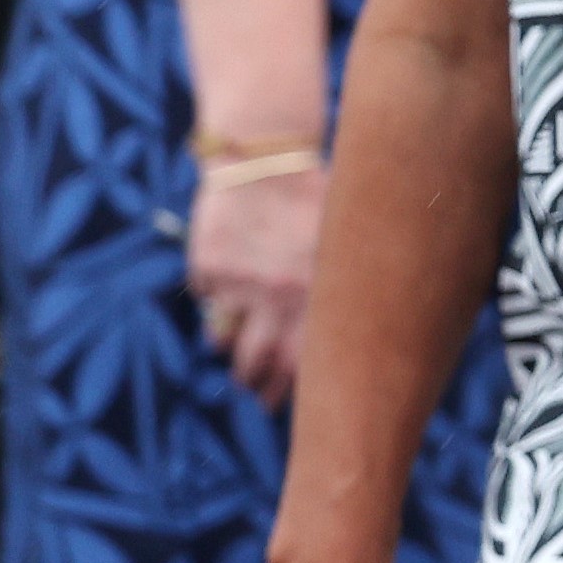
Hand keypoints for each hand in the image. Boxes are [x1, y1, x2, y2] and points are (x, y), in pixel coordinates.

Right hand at [186, 163, 324, 407]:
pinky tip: (226, 311)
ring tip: (241, 369)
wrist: (267, 160)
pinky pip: (209, 302)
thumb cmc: (315, 202)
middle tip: (261, 397)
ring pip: (226, 341)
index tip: (285, 403)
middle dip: (257, 385)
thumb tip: (354, 340)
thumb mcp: (341, 242)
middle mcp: (275, 294)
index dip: (293, 389)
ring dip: (233, 358)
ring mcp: (237, 283)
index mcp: (315, 291)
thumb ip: (340, 289)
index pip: (303, 361)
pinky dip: (216, 310)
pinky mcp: (208, 269)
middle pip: (258, 361)